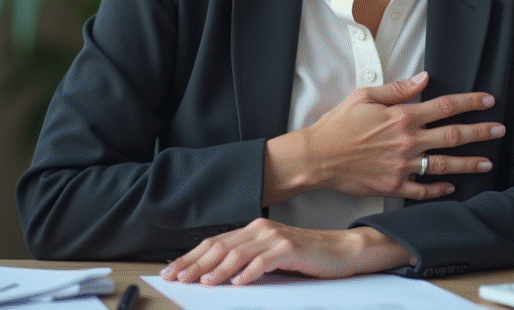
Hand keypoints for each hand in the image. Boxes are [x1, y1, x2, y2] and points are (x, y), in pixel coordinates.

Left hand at [160, 219, 412, 285]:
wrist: (340, 251)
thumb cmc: (305, 256)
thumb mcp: (270, 256)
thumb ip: (247, 259)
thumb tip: (215, 274)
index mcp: (253, 229)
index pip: (215, 242)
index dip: (191, 257)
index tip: (173, 271)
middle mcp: (260, 229)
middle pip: (221, 246)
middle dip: (195, 263)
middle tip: (177, 278)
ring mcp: (275, 237)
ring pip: (238, 253)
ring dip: (218, 269)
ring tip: (202, 283)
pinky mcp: (290, 248)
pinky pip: (264, 261)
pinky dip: (249, 272)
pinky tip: (237, 283)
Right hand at [267, 71, 503, 202]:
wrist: (317, 157)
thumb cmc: (338, 125)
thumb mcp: (364, 96)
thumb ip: (397, 89)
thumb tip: (423, 79)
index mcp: (402, 116)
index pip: (446, 106)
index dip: (470, 102)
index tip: (488, 100)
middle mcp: (407, 141)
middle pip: (453, 135)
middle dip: (480, 132)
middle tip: (500, 130)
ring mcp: (403, 166)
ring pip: (445, 164)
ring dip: (469, 163)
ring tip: (487, 162)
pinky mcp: (394, 186)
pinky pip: (424, 189)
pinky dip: (440, 189)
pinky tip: (452, 187)